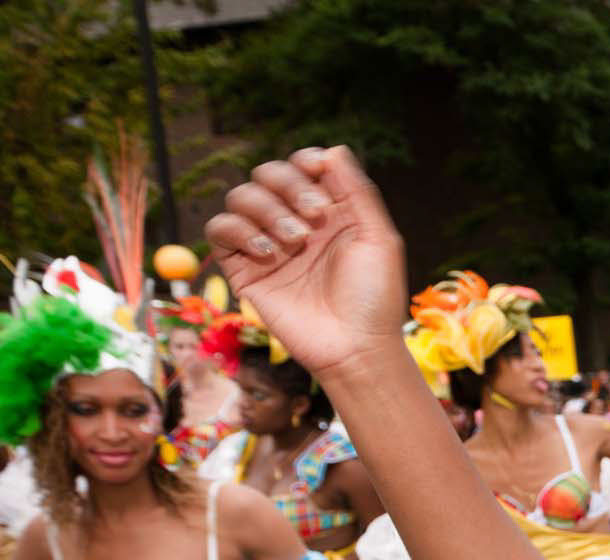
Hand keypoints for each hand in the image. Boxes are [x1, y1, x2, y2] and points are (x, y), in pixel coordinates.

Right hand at [204, 148, 407, 377]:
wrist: (354, 347)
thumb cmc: (374, 297)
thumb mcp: (378, 237)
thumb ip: (356, 191)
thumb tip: (333, 149)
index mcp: (330, 212)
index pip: (303, 167)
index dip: (305, 162)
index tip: (319, 175)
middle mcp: (295, 222)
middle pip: (268, 174)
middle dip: (288, 185)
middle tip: (315, 217)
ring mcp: (267, 244)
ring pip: (241, 197)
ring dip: (267, 210)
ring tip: (295, 242)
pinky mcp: (244, 268)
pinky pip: (219, 230)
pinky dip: (239, 231)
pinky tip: (268, 251)